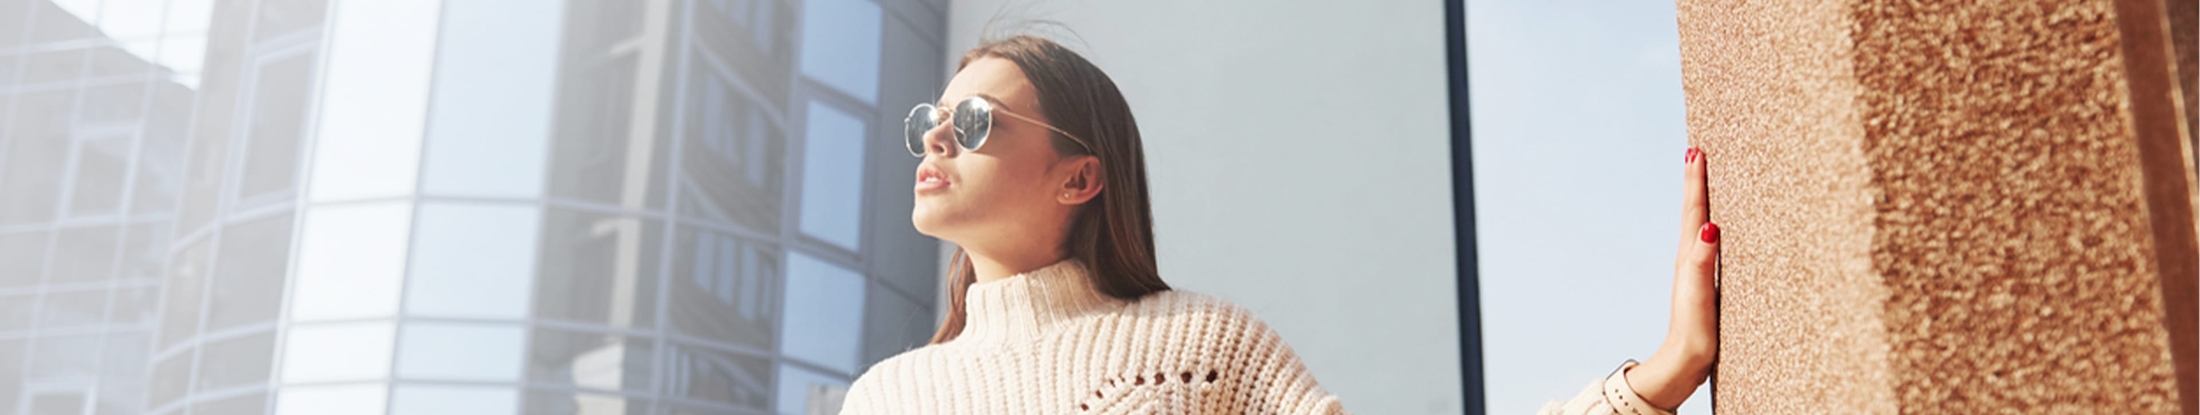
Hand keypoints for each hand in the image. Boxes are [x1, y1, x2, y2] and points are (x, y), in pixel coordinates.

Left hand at [1624, 147, 1719, 409]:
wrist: (1685, 362)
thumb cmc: (1693, 330)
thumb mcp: (1698, 294)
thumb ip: (1702, 260)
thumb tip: (1710, 226)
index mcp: (1690, 256)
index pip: (1695, 210)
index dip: (1696, 181)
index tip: (1695, 151)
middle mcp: (1692, 258)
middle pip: (1695, 211)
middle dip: (1697, 182)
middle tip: (1696, 152)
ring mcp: (1698, 270)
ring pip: (1701, 225)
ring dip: (1703, 199)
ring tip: (1706, 178)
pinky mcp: (1707, 283)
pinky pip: (1711, 244)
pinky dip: (1713, 225)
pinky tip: (1719, 227)